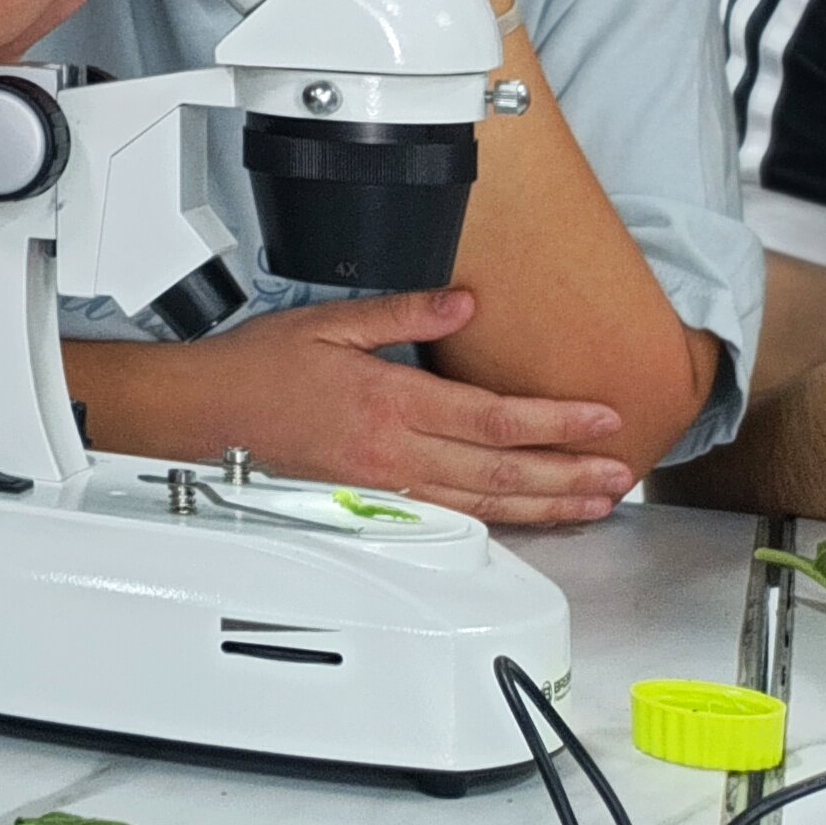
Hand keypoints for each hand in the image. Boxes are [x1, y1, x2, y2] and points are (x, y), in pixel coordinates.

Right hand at [131, 289, 640, 523]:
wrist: (204, 419)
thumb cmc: (256, 371)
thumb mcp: (329, 322)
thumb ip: (403, 313)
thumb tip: (464, 302)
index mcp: (391, 401)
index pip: (494, 417)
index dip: (557, 420)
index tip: (603, 417)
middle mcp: (395, 453)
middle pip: (503, 471)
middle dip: (571, 472)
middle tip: (621, 470)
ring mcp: (386, 486)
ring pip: (484, 505)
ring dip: (547, 504)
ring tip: (593, 502)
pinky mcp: (374, 504)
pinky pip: (452, 520)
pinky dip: (500, 522)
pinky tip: (527, 518)